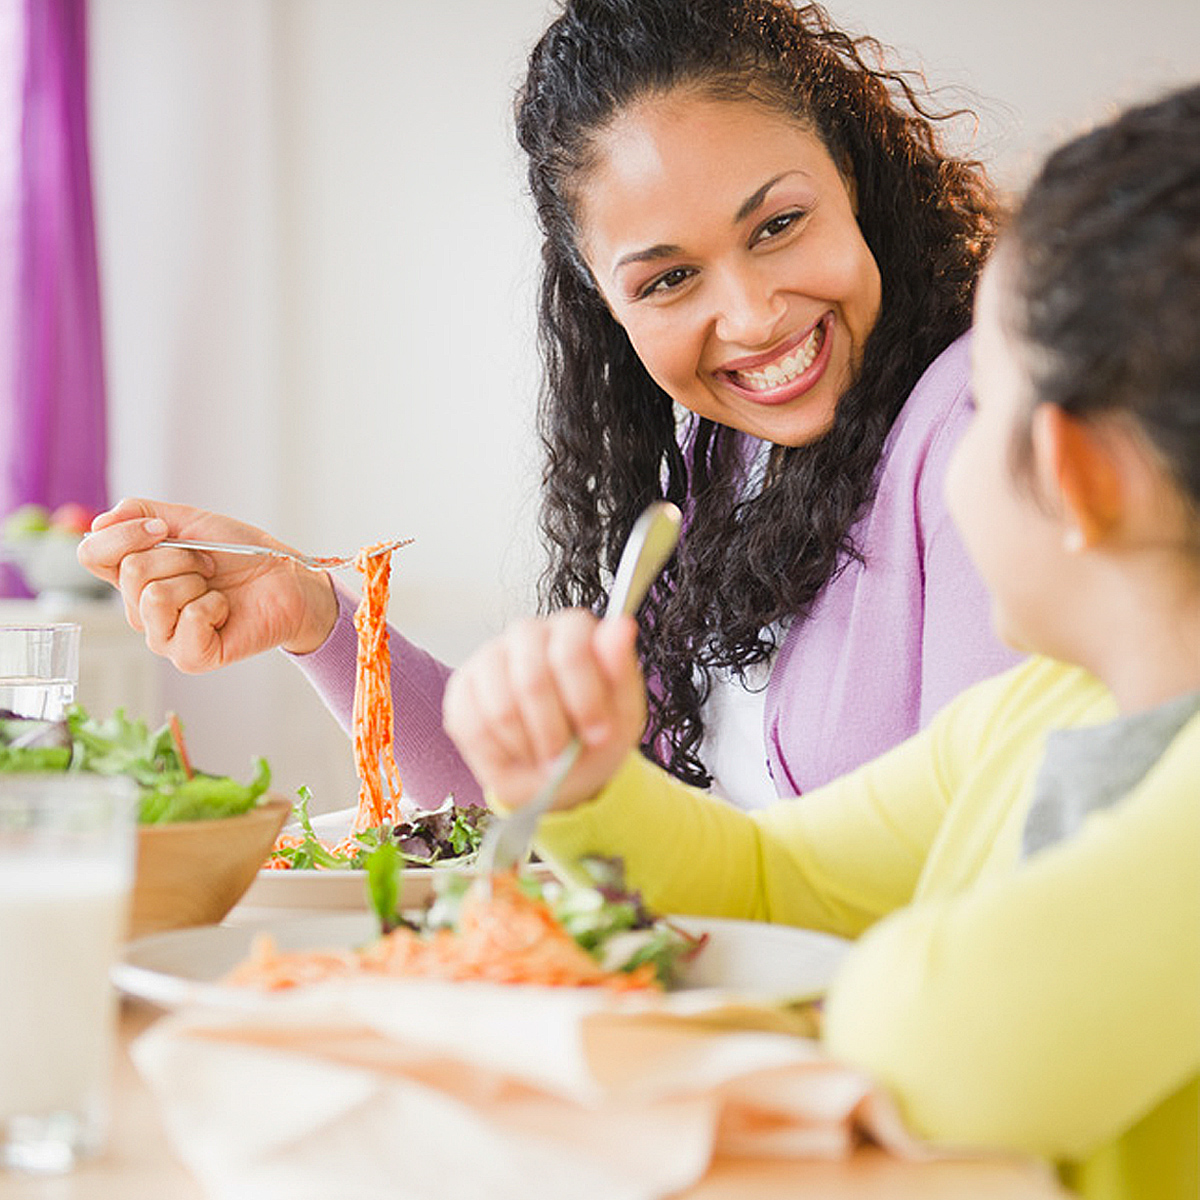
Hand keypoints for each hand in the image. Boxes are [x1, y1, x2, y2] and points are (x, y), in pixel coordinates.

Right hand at [77, 498, 339, 670]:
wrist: (287, 579)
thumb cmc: (240, 554)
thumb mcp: (190, 521)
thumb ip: (141, 513)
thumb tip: (99, 523)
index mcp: (134, 577)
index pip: (91, 555)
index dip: (123, 535)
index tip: (162, 528)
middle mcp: (141, 610)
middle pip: (131, 571)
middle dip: (180, 556)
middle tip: (208, 566)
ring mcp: (164, 637)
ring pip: (155, 595)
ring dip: (197, 581)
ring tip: (216, 588)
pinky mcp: (191, 657)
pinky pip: (187, 620)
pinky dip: (214, 606)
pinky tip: (225, 610)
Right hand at [443, 608, 645, 812]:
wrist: (562, 770)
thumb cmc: (592, 735)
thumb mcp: (622, 713)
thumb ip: (620, 670)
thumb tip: (621, 627)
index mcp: (571, 629)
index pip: (570, 652)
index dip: (585, 701)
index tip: (598, 734)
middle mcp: (527, 633)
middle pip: (531, 681)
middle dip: (552, 732)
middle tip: (563, 756)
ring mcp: (489, 657)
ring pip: (501, 708)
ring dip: (527, 746)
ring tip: (542, 754)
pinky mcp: (462, 687)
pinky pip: (473, 726)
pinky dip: (500, 753)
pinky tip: (516, 751)